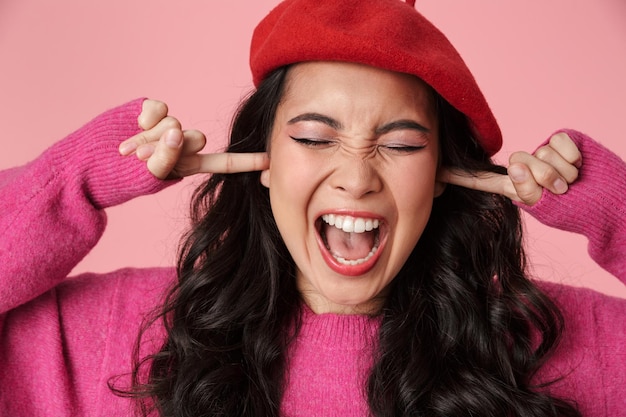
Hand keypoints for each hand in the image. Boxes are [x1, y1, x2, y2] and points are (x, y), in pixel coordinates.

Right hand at [119, 99, 268, 178]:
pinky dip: (145, 118)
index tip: (270, 160)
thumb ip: (165, 157)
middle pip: (196, 137)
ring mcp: (167, 126)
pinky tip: (133, 125)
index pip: (223, 163)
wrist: (88, 163)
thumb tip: (177, 130)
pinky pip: (159, 107)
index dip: (246, 161)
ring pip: (175, 122)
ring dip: (151, 137)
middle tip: (145, 157)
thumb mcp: (146, 176)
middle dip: (169, 147)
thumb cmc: (118, 177)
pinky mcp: (151, 110)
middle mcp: (182, 144)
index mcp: (187, 166)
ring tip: (131, 149)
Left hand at [439, 132, 581, 204]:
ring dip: (563, 171)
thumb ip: (527, 192)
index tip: (436, 171)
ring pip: (541, 153)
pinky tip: (579, 164)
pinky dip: (572, 157)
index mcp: (516, 186)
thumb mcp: (548, 208)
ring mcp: (542, 151)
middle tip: (561, 188)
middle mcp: (526, 166)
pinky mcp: (560, 138)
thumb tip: (515, 165)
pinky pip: (559, 142)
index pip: (483, 179)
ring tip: (573, 180)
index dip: (460, 175)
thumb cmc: (577, 210)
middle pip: (519, 162)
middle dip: (545, 178)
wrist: (609, 202)